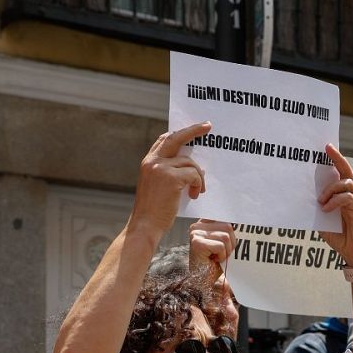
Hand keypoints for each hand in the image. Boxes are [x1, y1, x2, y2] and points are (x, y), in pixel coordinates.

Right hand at [129, 124, 209, 240]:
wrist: (145, 226)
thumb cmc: (153, 211)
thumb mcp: (157, 187)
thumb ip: (168, 173)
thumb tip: (191, 167)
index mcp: (148, 162)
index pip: (164, 140)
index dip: (179, 134)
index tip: (193, 130)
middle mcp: (153, 161)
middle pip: (176, 138)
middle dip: (193, 130)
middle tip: (208, 126)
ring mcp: (161, 168)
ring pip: (190, 162)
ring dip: (199, 176)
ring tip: (198, 191)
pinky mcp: (171, 178)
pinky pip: (194, 174)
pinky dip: (199, 184)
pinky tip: (195, 195)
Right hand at [188, 219, 234, 279]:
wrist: (203, 282)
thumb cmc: (213, 264)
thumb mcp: (223, 244)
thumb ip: (228, 232)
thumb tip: (240, 223)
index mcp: (204, 223)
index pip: (225, 218)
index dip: (232, 231)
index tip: (231, 241)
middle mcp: (197, 226)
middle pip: (228, 226)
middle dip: (231, 243)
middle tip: (223, 254)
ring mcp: (196, 234)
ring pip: (226, 236)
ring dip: (227, 250)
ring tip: (218, 257)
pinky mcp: (197, 243)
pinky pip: (221, 246)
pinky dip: (222, 256)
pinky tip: (214, 260)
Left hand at [318, 146, 352, 267]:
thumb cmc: (342, 240)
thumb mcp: (324, 225)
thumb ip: (318, 212)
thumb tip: (305, 202)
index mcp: (345, 198)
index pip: (341, 174)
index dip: (335, 160)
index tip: (326, 148)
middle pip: (347, 172)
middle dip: (337, 158)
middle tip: (327, 148)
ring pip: (347, 183)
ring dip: (331, 189)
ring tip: (320, 201)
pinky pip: (348, 198)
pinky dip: (335, 201)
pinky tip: (325, 209)